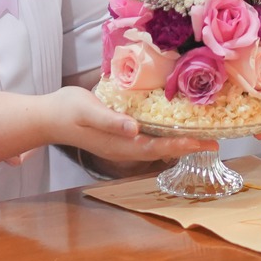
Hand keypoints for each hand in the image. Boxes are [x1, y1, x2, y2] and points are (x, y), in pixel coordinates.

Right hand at [42, 86, 216, 165]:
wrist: (47, 117)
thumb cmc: (67, 111)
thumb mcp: (88, 111)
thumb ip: (110, 120)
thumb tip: (134, 129)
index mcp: (119, 144)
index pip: (156, 147)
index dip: (180, 144)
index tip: (201, 142)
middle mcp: (124, 148)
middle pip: (161, 149)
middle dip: (187, 145)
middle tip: (213, 141)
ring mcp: (121, 144)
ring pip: (156, 146)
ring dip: (178, 141)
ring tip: (200, 136)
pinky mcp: (118, 136)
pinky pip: (147, 139)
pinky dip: (164, 135)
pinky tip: (172, 126)